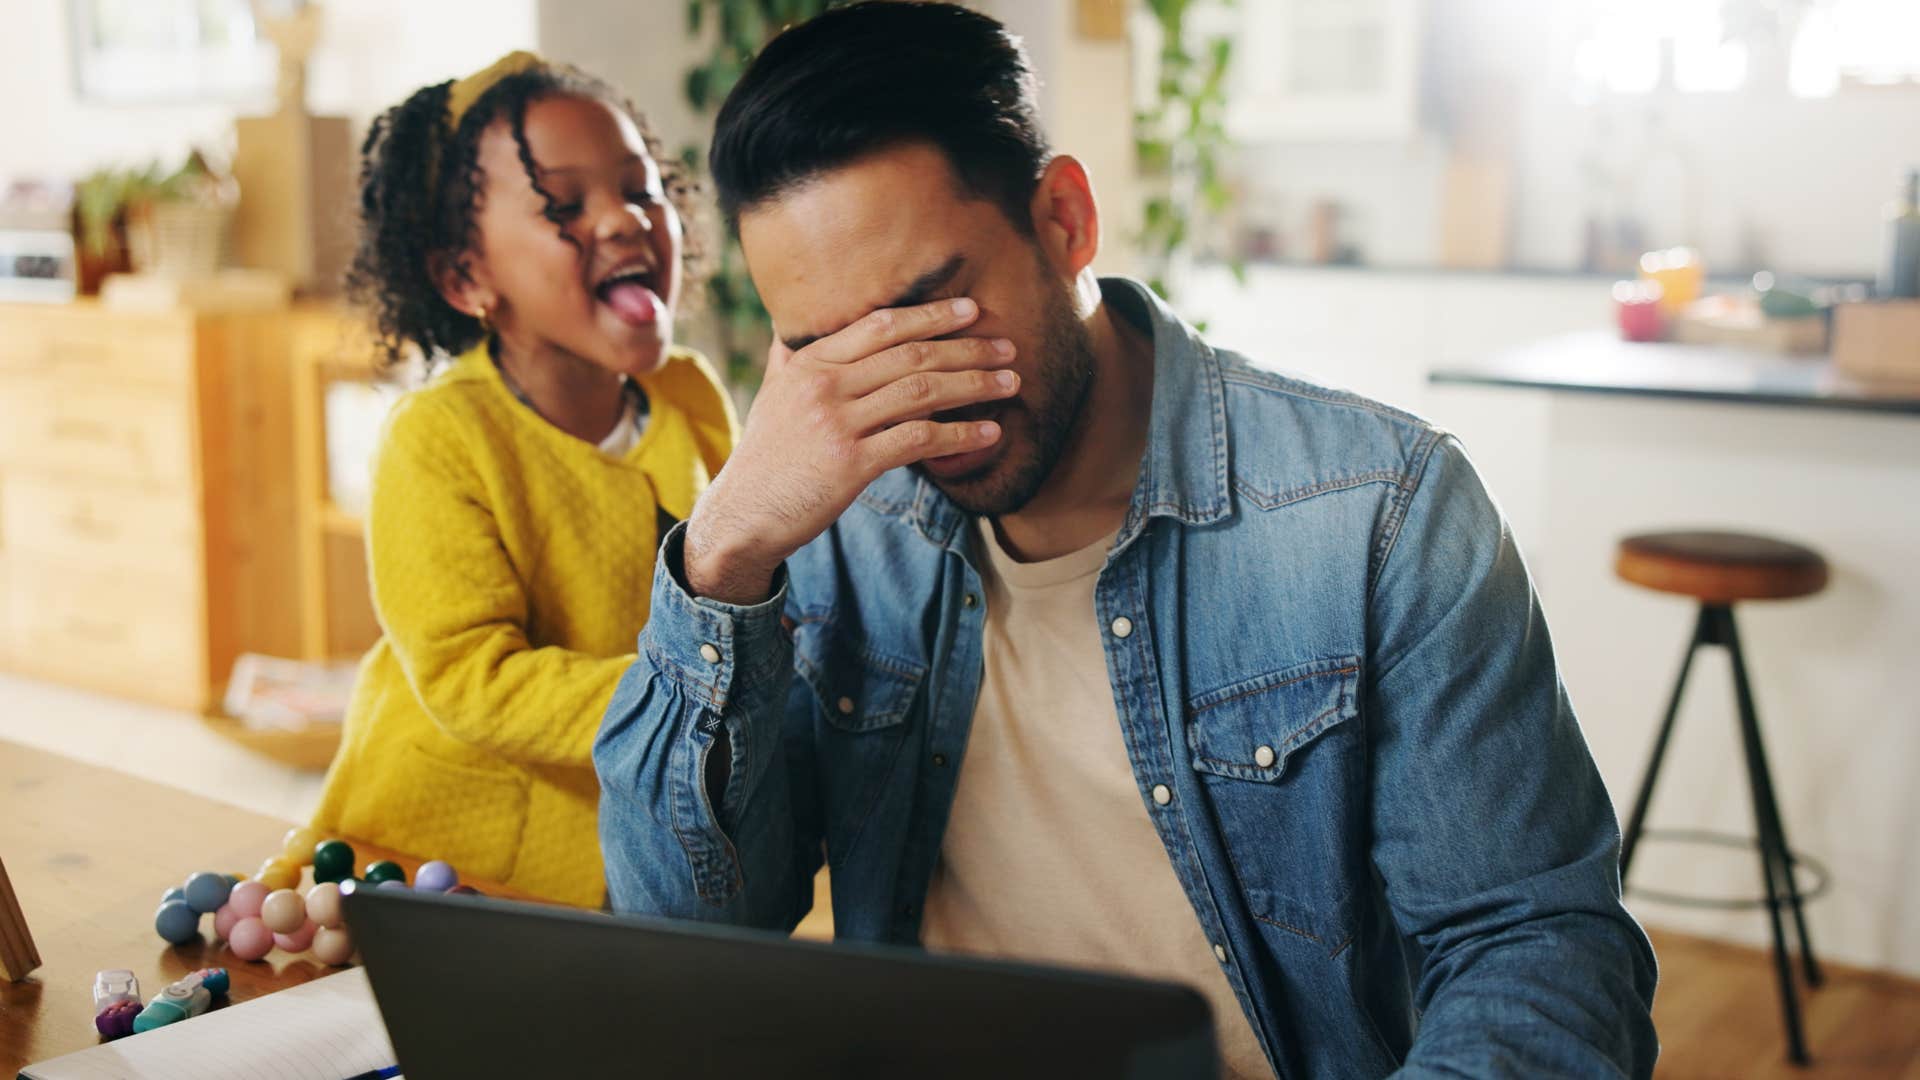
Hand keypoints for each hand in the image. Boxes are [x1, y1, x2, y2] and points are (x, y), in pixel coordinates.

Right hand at [684, 298, 1016, 603]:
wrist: (741, 516)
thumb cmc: (765, 459)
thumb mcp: (771, 398)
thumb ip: (787, 362)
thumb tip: (789, 332)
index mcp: (808, 363)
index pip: (880, 326)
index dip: (931, 315)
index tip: (970, 311)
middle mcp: (823, 385)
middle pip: (910, 355)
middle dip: (967, 348)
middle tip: (1008, 348)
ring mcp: (836, 423)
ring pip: (921, 392)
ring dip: (974, 385)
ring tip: (1010, 385)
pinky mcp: (850, 464)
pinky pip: (918, 440)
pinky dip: (960, 434)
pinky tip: (989, 433)